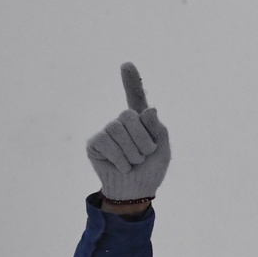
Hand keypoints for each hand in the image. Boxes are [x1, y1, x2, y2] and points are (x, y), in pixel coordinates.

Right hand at [86, 63, 169, 202]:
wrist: (134, 192)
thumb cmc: (150, 171)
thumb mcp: (163, 151)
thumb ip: (158, 130)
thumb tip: (149, 109)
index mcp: (141, 122)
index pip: (136, 98)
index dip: (131, 82)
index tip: (127, 64)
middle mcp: (122, 122)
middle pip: (130, 116)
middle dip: (143, 141)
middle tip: (144, 156)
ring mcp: (107, 131)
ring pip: (118, 130)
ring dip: (132, 152)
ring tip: (133, 163)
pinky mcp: (94, 142)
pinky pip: (107, 142)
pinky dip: (120, 158)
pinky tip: (121, 166)